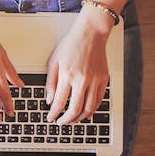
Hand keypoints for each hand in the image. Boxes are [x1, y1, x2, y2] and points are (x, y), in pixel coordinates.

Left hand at [45, 9, 111, 124]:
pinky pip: (99, 100)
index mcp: (67, 75)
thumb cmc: (71, 44)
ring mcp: (95, 80)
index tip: (51, 118)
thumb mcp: (54, 61)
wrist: (91, 33)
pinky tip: (86, 113)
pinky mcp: (104, 79)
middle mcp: (82, 79)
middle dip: (66, 120)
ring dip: (80, 118)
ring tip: (72, 120)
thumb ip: (51, 83)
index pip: (59, 102)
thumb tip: (50, 100)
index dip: (54, 114)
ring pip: (89, 108)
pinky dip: (92, 110)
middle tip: (61, 122)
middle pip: (75, 109)